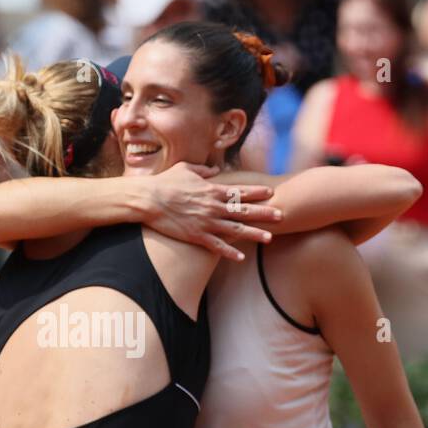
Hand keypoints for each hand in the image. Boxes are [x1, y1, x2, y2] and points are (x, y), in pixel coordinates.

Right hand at [139, 162, 281, 259]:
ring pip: (236, 229)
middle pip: (244, 210)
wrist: (147, 199)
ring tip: (269, 238)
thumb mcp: (185, 169)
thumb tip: (215, 169)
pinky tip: (242, 258)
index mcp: (212, 190)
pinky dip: (230, 252)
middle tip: (281, 215)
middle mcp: (213, 206)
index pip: (240, 191)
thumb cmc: (164, 182)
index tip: (271, 192)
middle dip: (264, 213)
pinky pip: (217, 246)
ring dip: (254, 234)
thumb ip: (203, 169)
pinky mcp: (197, 236)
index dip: (256, 192)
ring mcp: (206, 222)